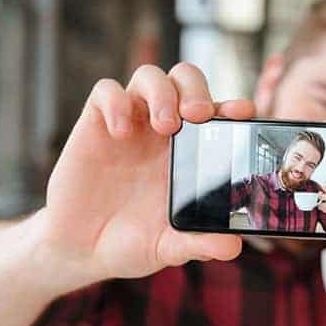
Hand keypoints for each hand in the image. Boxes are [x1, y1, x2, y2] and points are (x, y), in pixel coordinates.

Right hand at [39, 63, 254, 282]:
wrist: (82, 249)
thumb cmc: (133, 242)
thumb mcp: (169, 247)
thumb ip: (199, 244)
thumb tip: (233, 247)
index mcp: (193, 153)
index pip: (218, 113)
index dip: (233, 106)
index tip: (243, 113)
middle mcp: (164, 131)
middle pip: (186, 80)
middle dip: (196, 89)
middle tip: (198, 116)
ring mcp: (131, 124)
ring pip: (150, 76)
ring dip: (162, 91)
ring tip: (164, 124)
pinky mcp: (96, 125)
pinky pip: (105, 92)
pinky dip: (116, 102)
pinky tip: (120, 132)